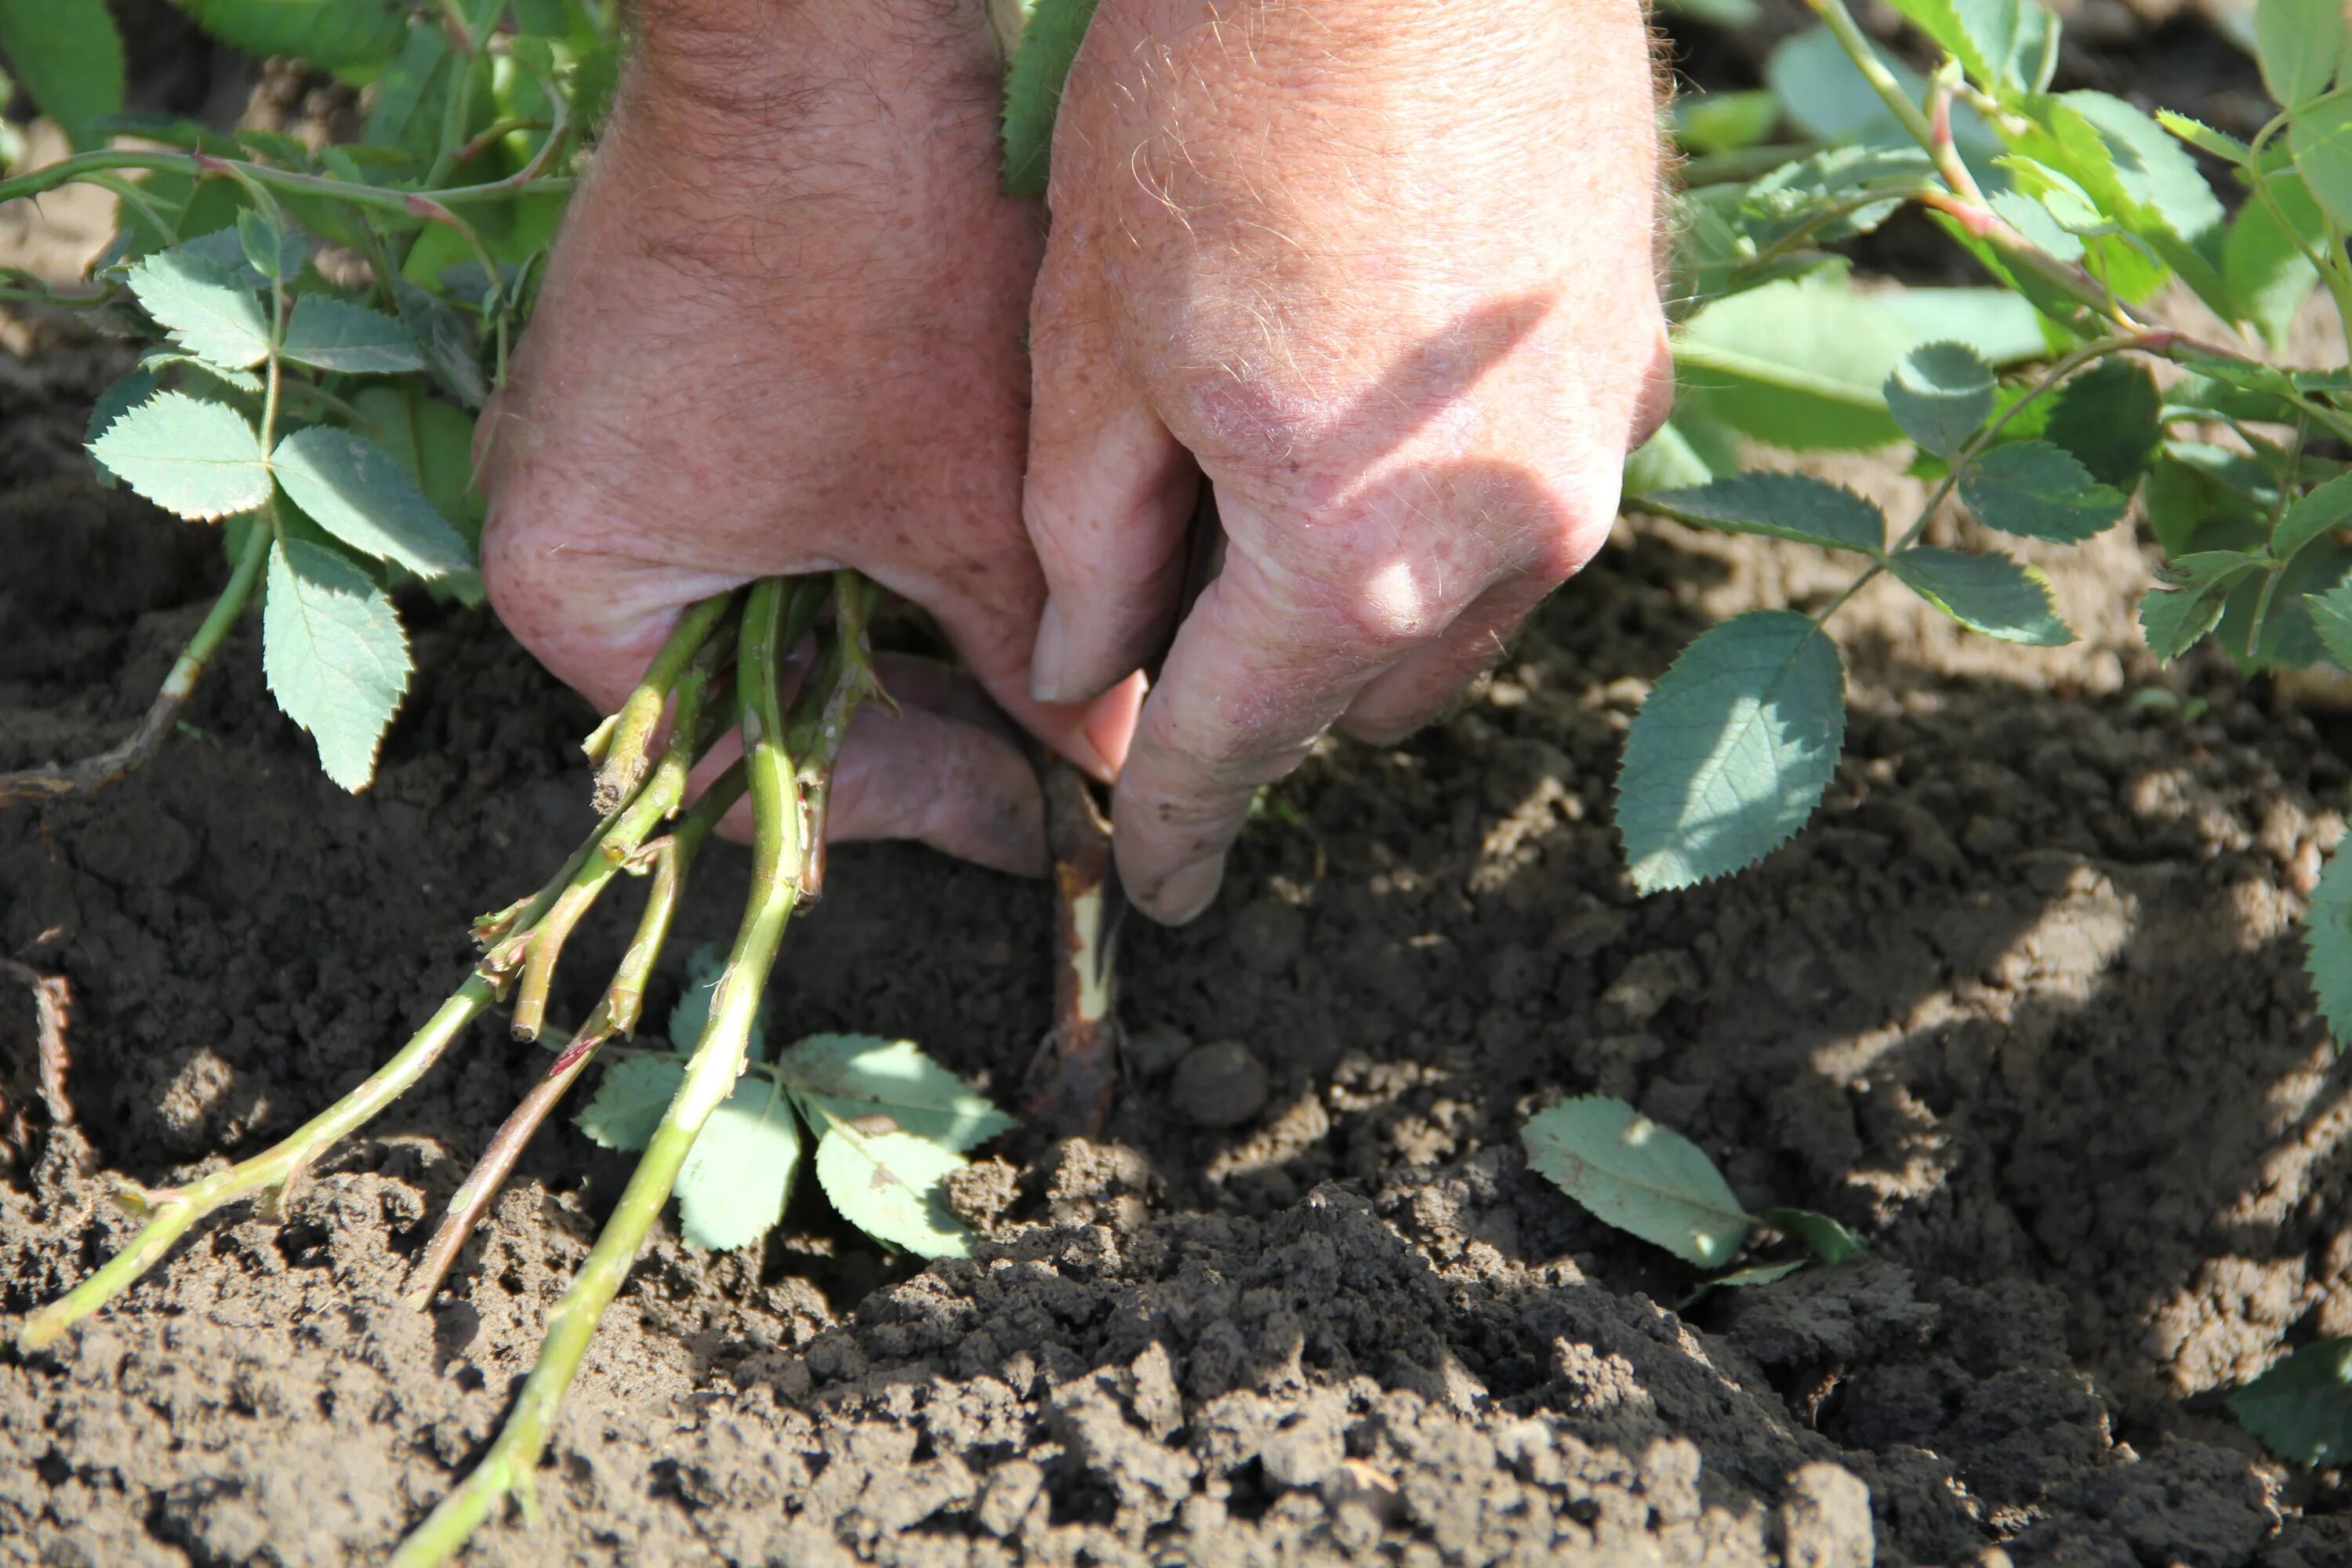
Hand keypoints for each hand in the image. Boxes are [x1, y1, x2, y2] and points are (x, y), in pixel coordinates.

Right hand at [479, 0, 1133, 875]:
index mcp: (575, 588)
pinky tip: (971, 562)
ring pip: (762, 611)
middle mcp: (552, 523)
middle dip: (908, 728)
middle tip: (1048, 755)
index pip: (738, 777)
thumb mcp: (966, 503)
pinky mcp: (650, 376)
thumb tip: (1105, 766)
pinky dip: (860, 552)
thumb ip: (1028, 658)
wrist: (825, 31)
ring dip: (894, 640)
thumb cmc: (878, 268)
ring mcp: (593, 442)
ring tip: (1031, 667)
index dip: (904, 808)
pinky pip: (752, 518)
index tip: (1032, 817)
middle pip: (745, 703)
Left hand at [1023, 0, 1672, 919]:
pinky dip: (1443, 495)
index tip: (1153, 887)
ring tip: (1270, 469)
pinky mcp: (1637, 353)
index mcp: (1357, 559)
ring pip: (1458, 603)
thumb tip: (1086, 673)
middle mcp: (1510, 536)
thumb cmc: (1217, 103)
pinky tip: (1372, 391)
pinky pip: (1527, 491)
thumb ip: (1089, 543)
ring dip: (1364, 591)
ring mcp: (1599, 444)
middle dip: (1262, 680)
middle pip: (1358, 689)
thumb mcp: (1090, 338)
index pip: (1237, 746)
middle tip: (1169, 597)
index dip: (1175, 825)